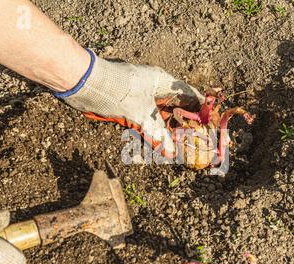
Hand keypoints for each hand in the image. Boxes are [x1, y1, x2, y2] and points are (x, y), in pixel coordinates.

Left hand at [56, 49, 204, 155]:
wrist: (83, 84)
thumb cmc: (114, 91)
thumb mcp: (139, 115)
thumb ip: (157, 134)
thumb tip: (172, 152)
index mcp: (162, 82)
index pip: (190, 95)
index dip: (201, 110)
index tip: (209, 124)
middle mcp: (154, 88)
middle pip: (176, 106)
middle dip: (185, 124)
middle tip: (196, 140)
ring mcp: (142, 96)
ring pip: (162, 115)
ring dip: (169, 130)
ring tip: (181, 146)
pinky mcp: (130, 105)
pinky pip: (147, 120)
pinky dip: (153, 132)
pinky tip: (159, 144)